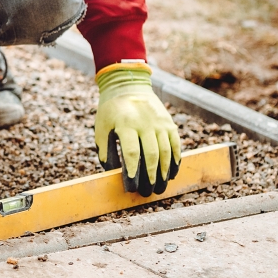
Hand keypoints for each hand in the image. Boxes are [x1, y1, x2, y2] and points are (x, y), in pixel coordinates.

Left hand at [94, 63, 181, 195]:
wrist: (128, 85)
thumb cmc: (111, 111)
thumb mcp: (101, 127)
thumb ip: (105, 149)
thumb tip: (111, 173)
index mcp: (126, 124)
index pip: (132, 151)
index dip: (133, 170)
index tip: (132, 185)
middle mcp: (145, 123)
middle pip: (152, 154)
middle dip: (151, 175)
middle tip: (148, 192)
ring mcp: (160, 123)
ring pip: (166, 151)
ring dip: (164, 171)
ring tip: (160, 186)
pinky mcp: (169, 123)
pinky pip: (175, 144)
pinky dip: (175, 160)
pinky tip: (172, 173)